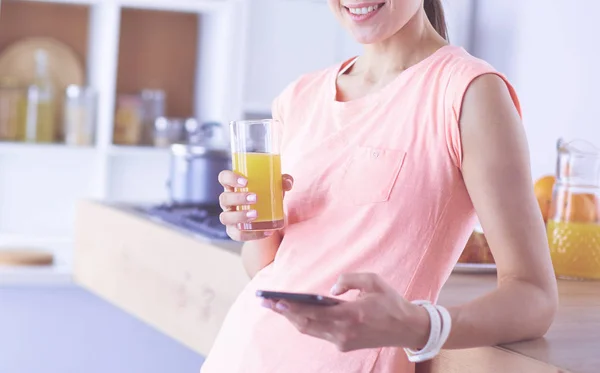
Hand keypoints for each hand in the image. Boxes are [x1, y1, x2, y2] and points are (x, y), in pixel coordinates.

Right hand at [218, 170, 292, 240]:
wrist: (267, 218)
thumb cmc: (267, 196)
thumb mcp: (275, 187)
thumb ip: (282, 182)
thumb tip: (287, 183)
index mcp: (234, 186)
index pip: (224, 178)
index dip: (230, 178)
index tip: (245, 181)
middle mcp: (228, 201)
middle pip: (224, 198)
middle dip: (238, 198)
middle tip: (255, 198)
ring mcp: (229, 217)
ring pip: (225, 217)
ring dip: (239, 216)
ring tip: (256, 215)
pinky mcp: (234, 231)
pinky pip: (238, 235)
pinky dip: (252, 234)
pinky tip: (266, 231)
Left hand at [262, 273, 430, 351]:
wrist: (407, 328)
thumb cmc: (390, 301)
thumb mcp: (373, 281)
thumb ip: (349, 279)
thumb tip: (330, 290)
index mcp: (351, 315)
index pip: (314, 312)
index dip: (293, 307)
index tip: (276, 300)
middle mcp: (344, 332)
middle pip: (305, 324)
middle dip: (283, 312)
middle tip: (265, 300)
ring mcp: (342, 341)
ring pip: (309, 330)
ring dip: (290, 318)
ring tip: (274, 305)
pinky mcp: (344, 345)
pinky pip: (319, 333)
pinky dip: (305, 322)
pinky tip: (294, 312)